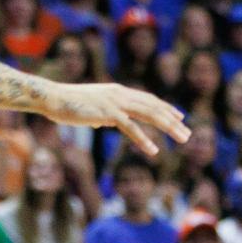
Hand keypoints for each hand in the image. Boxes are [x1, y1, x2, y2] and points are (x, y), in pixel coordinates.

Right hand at [45, 83, 190, 158]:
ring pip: (149, 114)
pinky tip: (154, 150)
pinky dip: (143, 139)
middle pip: (153, 107)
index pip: (148, 99)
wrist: (53, 98)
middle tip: (188, 134)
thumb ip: (103, 114)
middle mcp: (120, 94)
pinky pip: (130, 128)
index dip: (165, 108)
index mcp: (118, 92)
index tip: (180, 117)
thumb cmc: (69, 105)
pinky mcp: (107, 114)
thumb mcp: (92, 108)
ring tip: (182, 139)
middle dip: (173, 121)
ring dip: (167, 127)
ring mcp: (115, 103)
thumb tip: (107, 122)